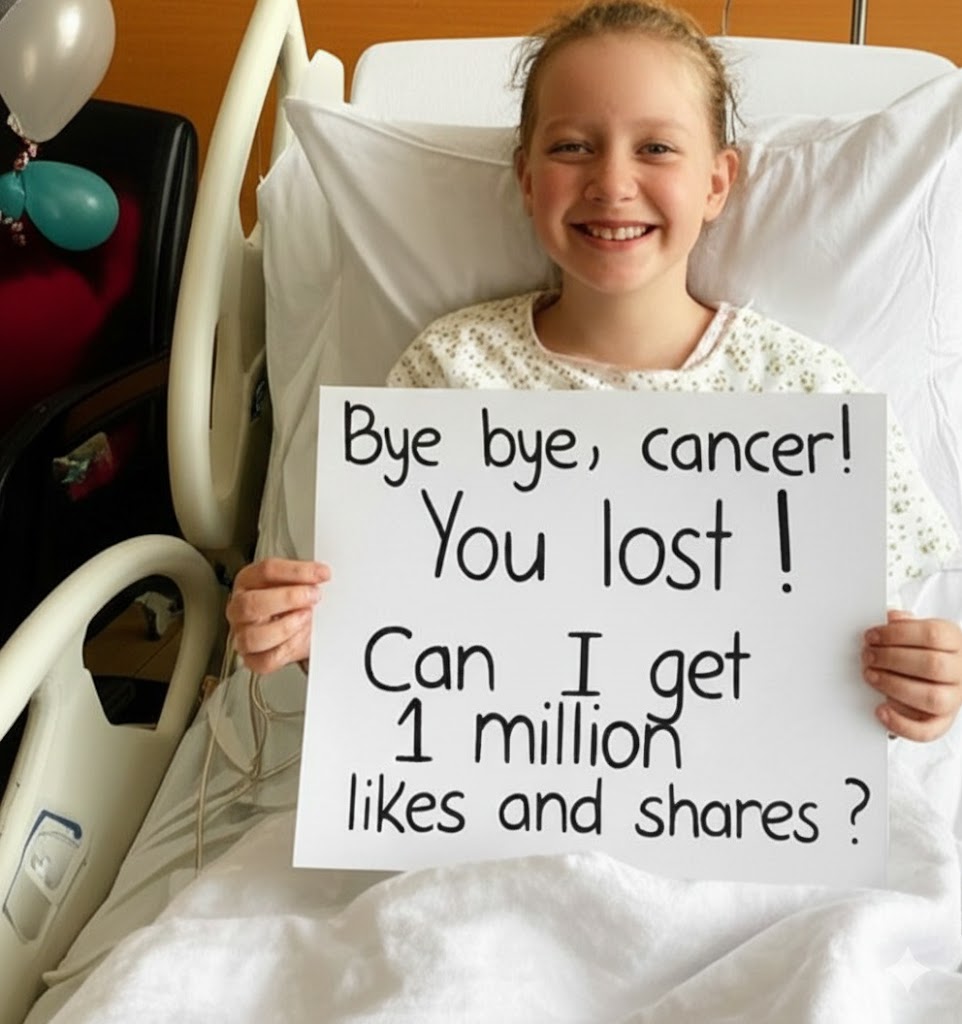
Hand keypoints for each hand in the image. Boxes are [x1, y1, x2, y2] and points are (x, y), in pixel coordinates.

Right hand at [226, 558, 330, 674]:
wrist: (299, 629)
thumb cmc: (293, 602)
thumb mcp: (298, 583)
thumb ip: (306, 577)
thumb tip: (323, 575)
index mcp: (248, 581)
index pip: (267, 571)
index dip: (297, 571)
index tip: (322, 573)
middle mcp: (240, 608)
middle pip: (251, 604)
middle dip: (288, 598)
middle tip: (314, 595)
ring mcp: (243, 635)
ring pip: (252, 637)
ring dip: (286, 627)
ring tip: (307, 617)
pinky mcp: (253, 659)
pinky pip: (265, 660)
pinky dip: (287, 649)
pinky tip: (300, 637)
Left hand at [862, 610, 961, 741]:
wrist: (939, 673)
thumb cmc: (919, 648)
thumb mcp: (915, 629)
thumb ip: (903, 624)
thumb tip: (891, 618)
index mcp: (955, 642)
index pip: (934, 635)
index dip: (898, 634)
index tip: (871, 636)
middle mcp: (960, 671)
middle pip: (932, 665)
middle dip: (893, 659)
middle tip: (867, 656)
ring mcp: (954, 698)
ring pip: (932, 697)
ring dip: (894, 686)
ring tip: (870, 675)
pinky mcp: (942, 722)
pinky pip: (927, 731)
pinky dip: (901, 724)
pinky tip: (880, 710)